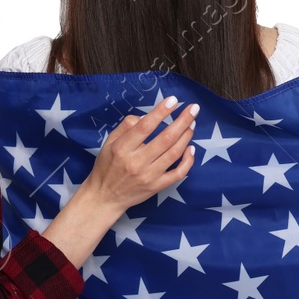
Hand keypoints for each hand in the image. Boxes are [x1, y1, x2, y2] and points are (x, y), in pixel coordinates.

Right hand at [41, 96, 197, 267]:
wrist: (104, 197)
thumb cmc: (106, 166)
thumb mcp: (108, 142)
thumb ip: (125, 127)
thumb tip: (146, 116)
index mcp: (122, 148)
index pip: (145, 127)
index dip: (161, 112)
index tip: (173, 100)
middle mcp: (136, 162)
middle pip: (165, 139)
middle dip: (182, 121)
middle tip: (193, 109)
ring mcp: (148, 176)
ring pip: (174, 153)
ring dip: (186, 136)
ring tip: (192, 124)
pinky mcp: (156, 187)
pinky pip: (177, 174)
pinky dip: (188, 161)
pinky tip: (191, 148)